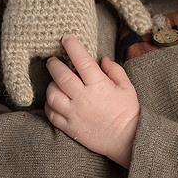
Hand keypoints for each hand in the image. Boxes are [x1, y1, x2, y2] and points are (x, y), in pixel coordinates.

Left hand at [45, 35, 139, 166]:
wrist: (127, 140)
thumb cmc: (128, 112)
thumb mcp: (127, 87)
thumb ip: (114, 70)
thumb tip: (102, 59)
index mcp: (99, 85)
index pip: (82, 61)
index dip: (72, 46)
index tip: (66, 38)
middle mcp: (84, 98)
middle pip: (61, 76)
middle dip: (54, 64)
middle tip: (52, 60)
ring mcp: (74, 114)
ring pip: (52, 95)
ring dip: (51, 85)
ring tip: (55, 83)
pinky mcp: (69, 127)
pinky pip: (51, 114)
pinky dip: (49, 105)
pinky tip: (54, 100)